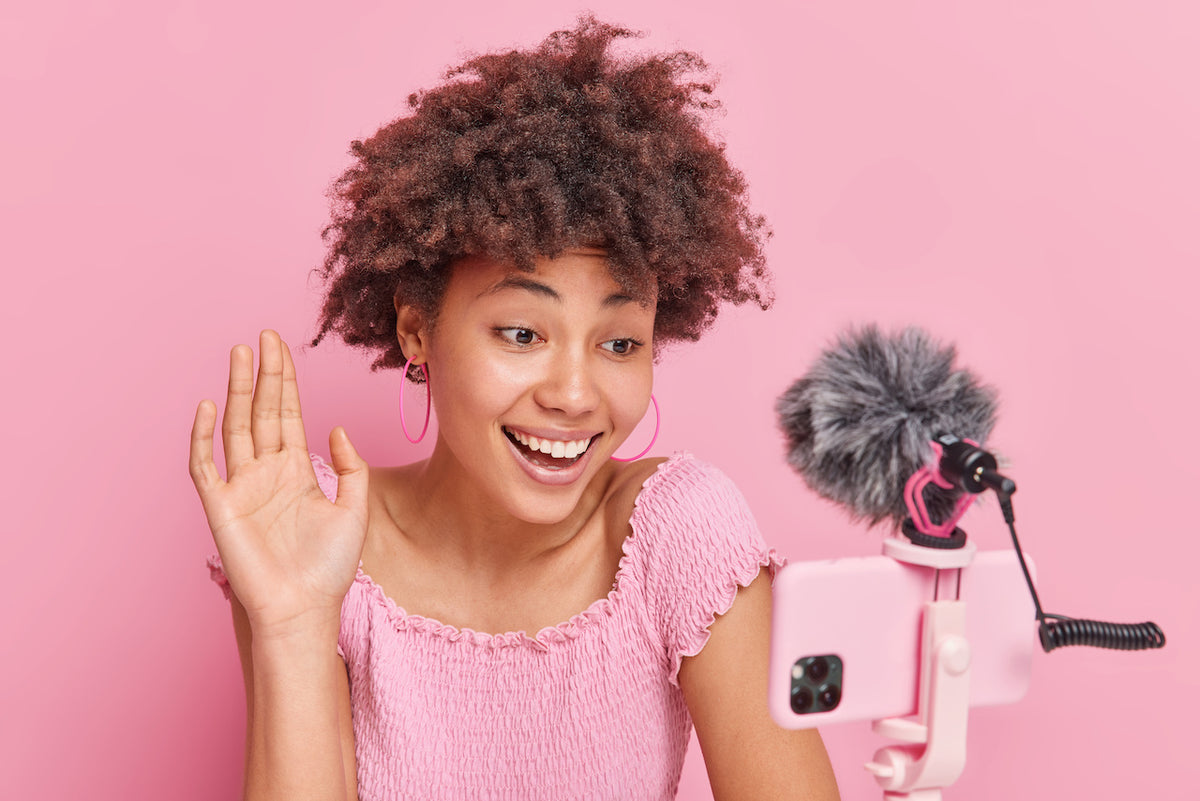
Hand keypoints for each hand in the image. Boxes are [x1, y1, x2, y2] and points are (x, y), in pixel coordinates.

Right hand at [189, 330, 368, 638]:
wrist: (304, 609)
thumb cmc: (328, 568)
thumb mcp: (355, 510)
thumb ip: (351, 468)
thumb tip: (337, 427)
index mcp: (296, 470)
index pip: (287, 413)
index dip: (284, 380)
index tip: (281, 347)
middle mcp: (266, 472)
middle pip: (261, 411)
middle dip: (263, 374)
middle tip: (264, 337)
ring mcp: (242, 487)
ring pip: (236, 427)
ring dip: (236, 391)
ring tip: (239, 354)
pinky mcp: (221, 507)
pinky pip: (206, 466)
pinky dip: (203, 437)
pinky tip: (210, 407)